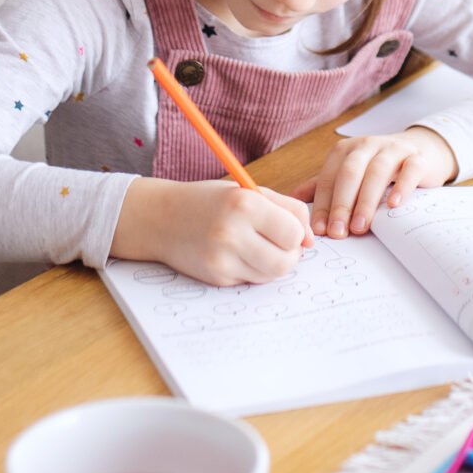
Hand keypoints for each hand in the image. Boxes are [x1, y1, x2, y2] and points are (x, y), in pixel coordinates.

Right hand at [113, 177, 311, 285]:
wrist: (161, 218)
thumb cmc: (210, 201)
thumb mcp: (248, 191)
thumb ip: (287, 209)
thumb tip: (311, 240)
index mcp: (244, 205)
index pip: (293, 233)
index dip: (296, 233)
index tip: (287, 228)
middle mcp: (232, 233)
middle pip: (286, 261)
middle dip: (290, 254)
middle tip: (278, 243)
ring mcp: (222, 259)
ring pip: (271, 275)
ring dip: (272, 264)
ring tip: (258, 247)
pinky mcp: (216, 277)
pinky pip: (250, 280)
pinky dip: (252, 270)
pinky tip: (236, 254)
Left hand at [293, 127, 458, 236]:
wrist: (420, 150)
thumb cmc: (378, 168)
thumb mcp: (350, 174)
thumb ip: (324, 186)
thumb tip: (293, 200)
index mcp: (345, 150)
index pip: (329, 178)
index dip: (323, 204)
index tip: (321, 230)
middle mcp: (367, 145)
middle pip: (350, 173)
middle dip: (342, 204)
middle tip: (338, 232)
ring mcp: (393, 149)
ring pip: (377, 171)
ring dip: (367, 200)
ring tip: (361, 226)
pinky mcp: (417, 157)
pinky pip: (410, 169)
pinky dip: (402, 186)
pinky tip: (393, 205)